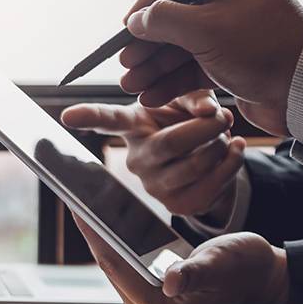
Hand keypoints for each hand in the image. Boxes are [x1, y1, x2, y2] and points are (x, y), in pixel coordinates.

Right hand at [61, 90, 245, 221]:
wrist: (207, 156)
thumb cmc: (189, 121)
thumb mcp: (188, 101)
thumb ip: (196, 97)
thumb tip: (210, 111)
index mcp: (133, 126)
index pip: (108, 120)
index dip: (88, 117)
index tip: (67, 115)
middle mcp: (136, 159)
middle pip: (171, 143)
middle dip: (206, 128)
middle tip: (225, 115)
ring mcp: (154, 187)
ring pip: (196, 165)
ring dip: (221, 145)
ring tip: (226, 134)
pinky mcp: (178, 206)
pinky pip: (211, 186)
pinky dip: (232, 164)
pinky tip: (236, 149)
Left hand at [73, 215, 288, 303]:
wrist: (262, 280)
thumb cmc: (247, 270)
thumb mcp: (223, 263)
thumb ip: (197, 273)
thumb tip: (172, 281)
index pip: (116, 265)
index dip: (94, 231)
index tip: (76, 201)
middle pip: (110, 264)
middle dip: (92, 229)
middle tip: (74, 192)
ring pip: (115, 262)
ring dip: (101, 233)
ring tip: (83, 199)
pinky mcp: (151, 295)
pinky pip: (126, 262)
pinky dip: (116, 239)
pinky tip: (106, 214)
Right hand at [119, 0, 302, 135]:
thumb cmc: (263, 50)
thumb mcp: (207, 29)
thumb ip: (165, 20)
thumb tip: (136, 20)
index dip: (149, 0)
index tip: (128, 25)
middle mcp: (233, 3)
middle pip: (177, 18)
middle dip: (148, 44)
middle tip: (125, 64)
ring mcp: (234, 36)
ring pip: (184, 48)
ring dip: (156, 68)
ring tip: (131, 86)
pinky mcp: (235, 66)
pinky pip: (196, 70)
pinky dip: (174, 83)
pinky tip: (152, 97)